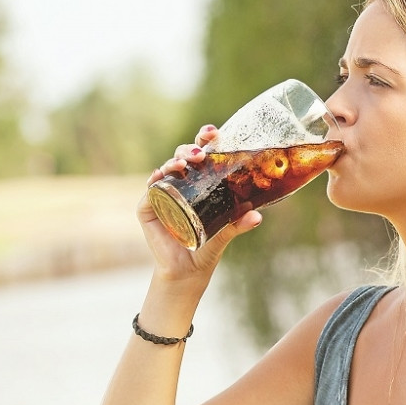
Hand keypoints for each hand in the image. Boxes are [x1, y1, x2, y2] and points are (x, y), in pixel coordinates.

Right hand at [139, 124, 261, 281]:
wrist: (188, 271)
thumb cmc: (207, 246)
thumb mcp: (225, 232)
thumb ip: (238, 223)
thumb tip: (257, 216)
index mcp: (200, 182)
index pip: (201, 154)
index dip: (205, 140)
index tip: (213, 133)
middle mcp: (180, 184)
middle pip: (182, 156)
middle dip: (189, 150)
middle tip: (200, 155)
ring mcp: (163, 194)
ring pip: (166, 170)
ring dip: (173, 162)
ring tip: (182, 165)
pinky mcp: (148, 209)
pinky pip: (151, 191)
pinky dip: (154, 182)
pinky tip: (158, 176)